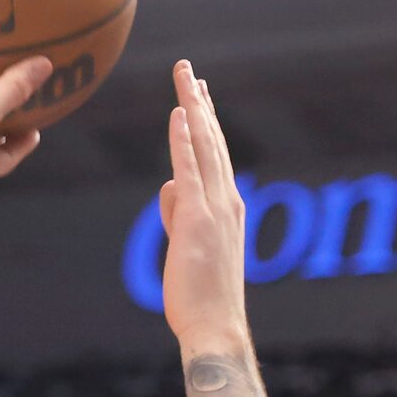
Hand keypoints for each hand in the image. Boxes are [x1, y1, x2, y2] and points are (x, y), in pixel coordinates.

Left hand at [160, 58, 249, 347]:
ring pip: (205, 147)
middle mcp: (227, 200)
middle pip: (212, 141)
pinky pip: (190, 172)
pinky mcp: (199, 220)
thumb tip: (169, 189)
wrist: (215, 325)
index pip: (214, 155)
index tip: (197, 95)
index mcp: (226, 206)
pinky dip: (185, 141)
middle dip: (199, 103)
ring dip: (193, 109)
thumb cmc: (200, 294)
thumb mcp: (186, 246)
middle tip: (188, 71)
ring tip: (185, 77)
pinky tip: (179, 115)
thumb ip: (178, 214)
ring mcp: (215, 208)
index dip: (205, 122)